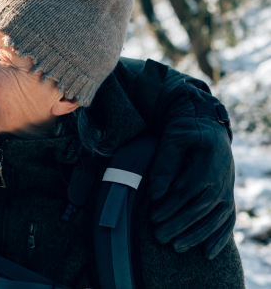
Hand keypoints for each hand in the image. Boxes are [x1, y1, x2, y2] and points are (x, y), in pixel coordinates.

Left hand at [147, 82, 234, 259]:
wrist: (207, 127)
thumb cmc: (185, 130)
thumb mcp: (173, 138)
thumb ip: (164, 164)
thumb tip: (156, 194)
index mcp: (209, 163)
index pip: (187, 191)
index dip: (170, 206)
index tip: (152, 217)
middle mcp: (222, 179)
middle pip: (200, 208)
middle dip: (179, 225)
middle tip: (159, 237)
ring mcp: (227, 190)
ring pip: (215, 219)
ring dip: (196, 236)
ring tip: (176, 247)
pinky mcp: (228, 197)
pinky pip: (228, 221)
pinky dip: (219, 238)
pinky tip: (207, 253)